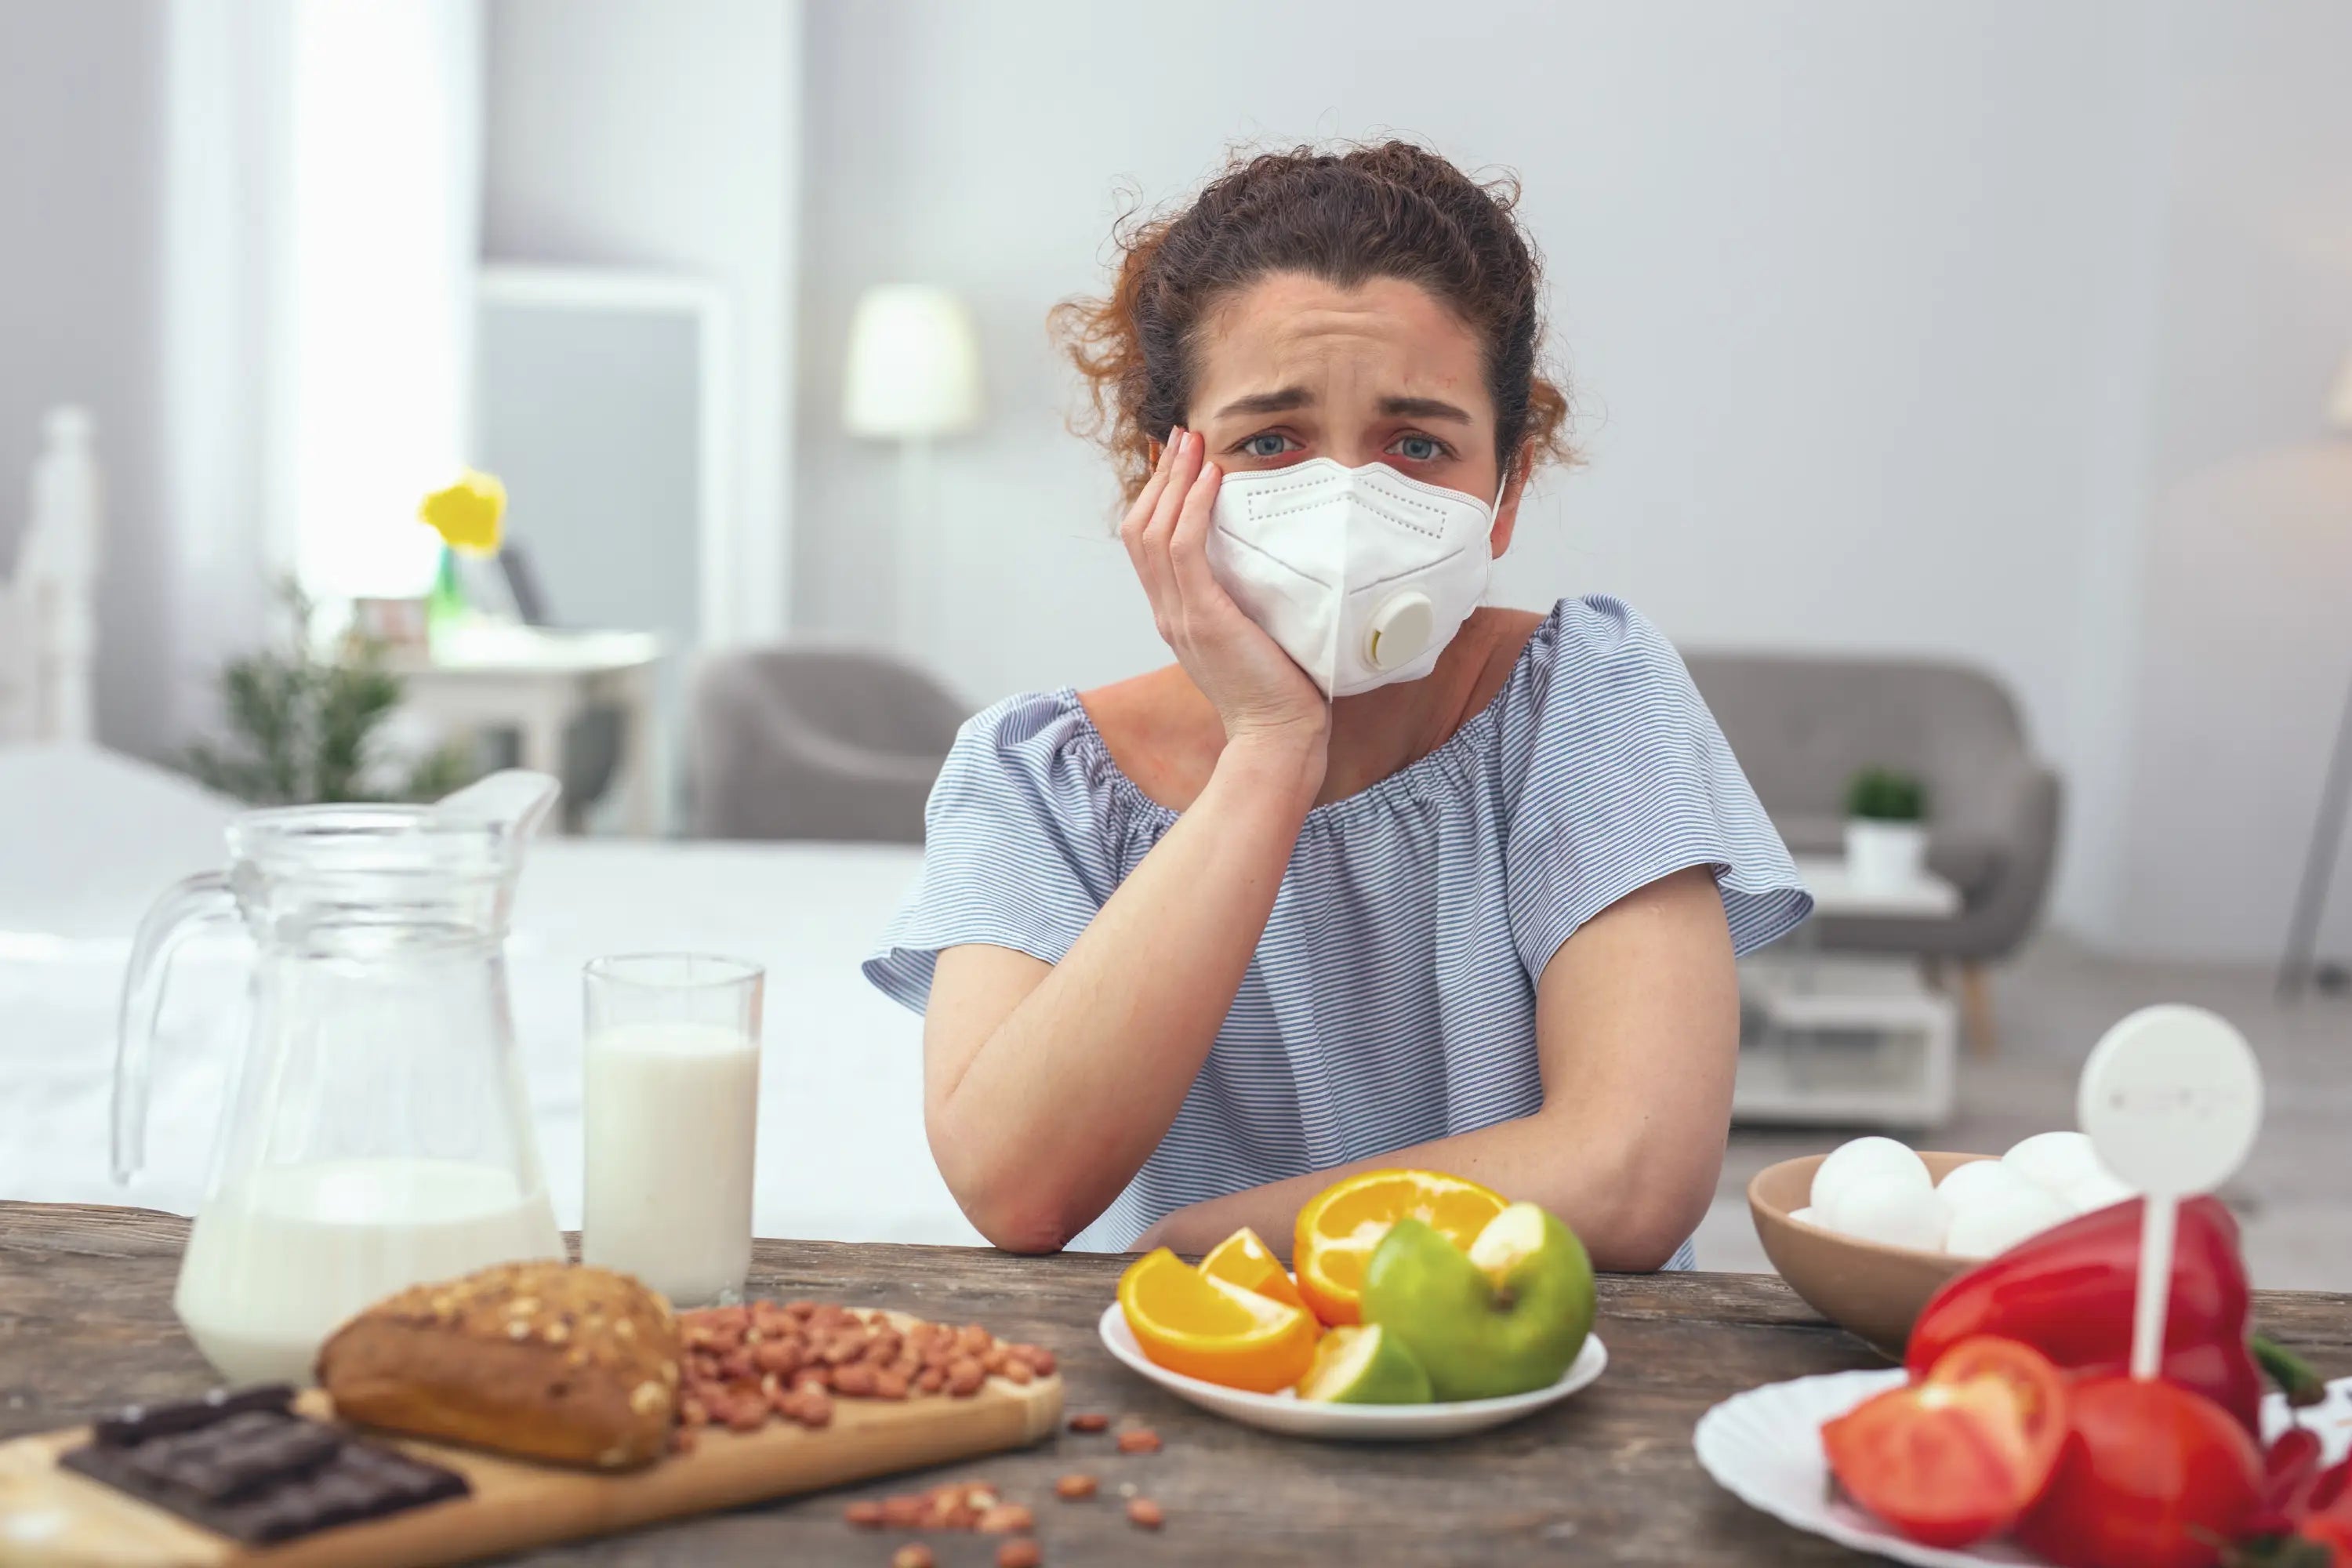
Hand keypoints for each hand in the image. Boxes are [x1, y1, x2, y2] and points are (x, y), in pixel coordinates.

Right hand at [1121, 429, 1327, 758]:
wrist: (1276, 738)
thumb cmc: (1278, 693)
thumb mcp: (1253, 636)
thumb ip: (1246, 602)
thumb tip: (1269, 565)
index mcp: (1175, 615)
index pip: (1147, 544)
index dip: (1158, 496)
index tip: (1181, 461)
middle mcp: (1167, 612)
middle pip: (1141, 529)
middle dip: (1162, 476)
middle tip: (1184, 437)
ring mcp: (1179, 615)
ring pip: (1154, 532)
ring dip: (1174, 481)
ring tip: (1195, 444)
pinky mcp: (1203, 618)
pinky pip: (1184, 550)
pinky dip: (1193, 509)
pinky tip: (1211, 480)